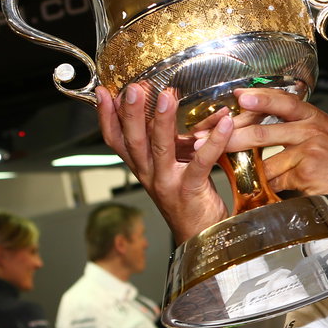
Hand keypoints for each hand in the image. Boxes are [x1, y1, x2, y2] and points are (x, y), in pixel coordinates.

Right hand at [97, 83, 231, 243]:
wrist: (204, 239)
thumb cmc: (190, 200)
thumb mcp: (171, 168)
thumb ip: (166, 144)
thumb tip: (167, 107)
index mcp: (143, 167)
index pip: (116, 141)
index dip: (106, 117)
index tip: (102, 91)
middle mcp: (150, 175)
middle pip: (133, 141)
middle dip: (130, 112)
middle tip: (133, 87)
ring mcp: (168, 183)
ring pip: (159, 148)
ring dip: (161, 120)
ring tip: (167, 95)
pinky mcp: (191, 191)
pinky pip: (201, 162)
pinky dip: (213, 141)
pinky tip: (224, 123)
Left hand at [227, 88, 327, 214]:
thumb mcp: (327, 136)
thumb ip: (299, 130)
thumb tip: (261, 131)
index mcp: (315, 117)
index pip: (283, 101)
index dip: (259, 98)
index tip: (238, 95)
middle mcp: (312, 130)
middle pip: (263, 131)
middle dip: (232, 138)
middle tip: (206, 139)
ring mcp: (310, 151)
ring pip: (266, 160)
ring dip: (245, 168)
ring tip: (224, 168)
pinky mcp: (307, 173)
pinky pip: (277, 180)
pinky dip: (268, 187)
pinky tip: (261, 191)